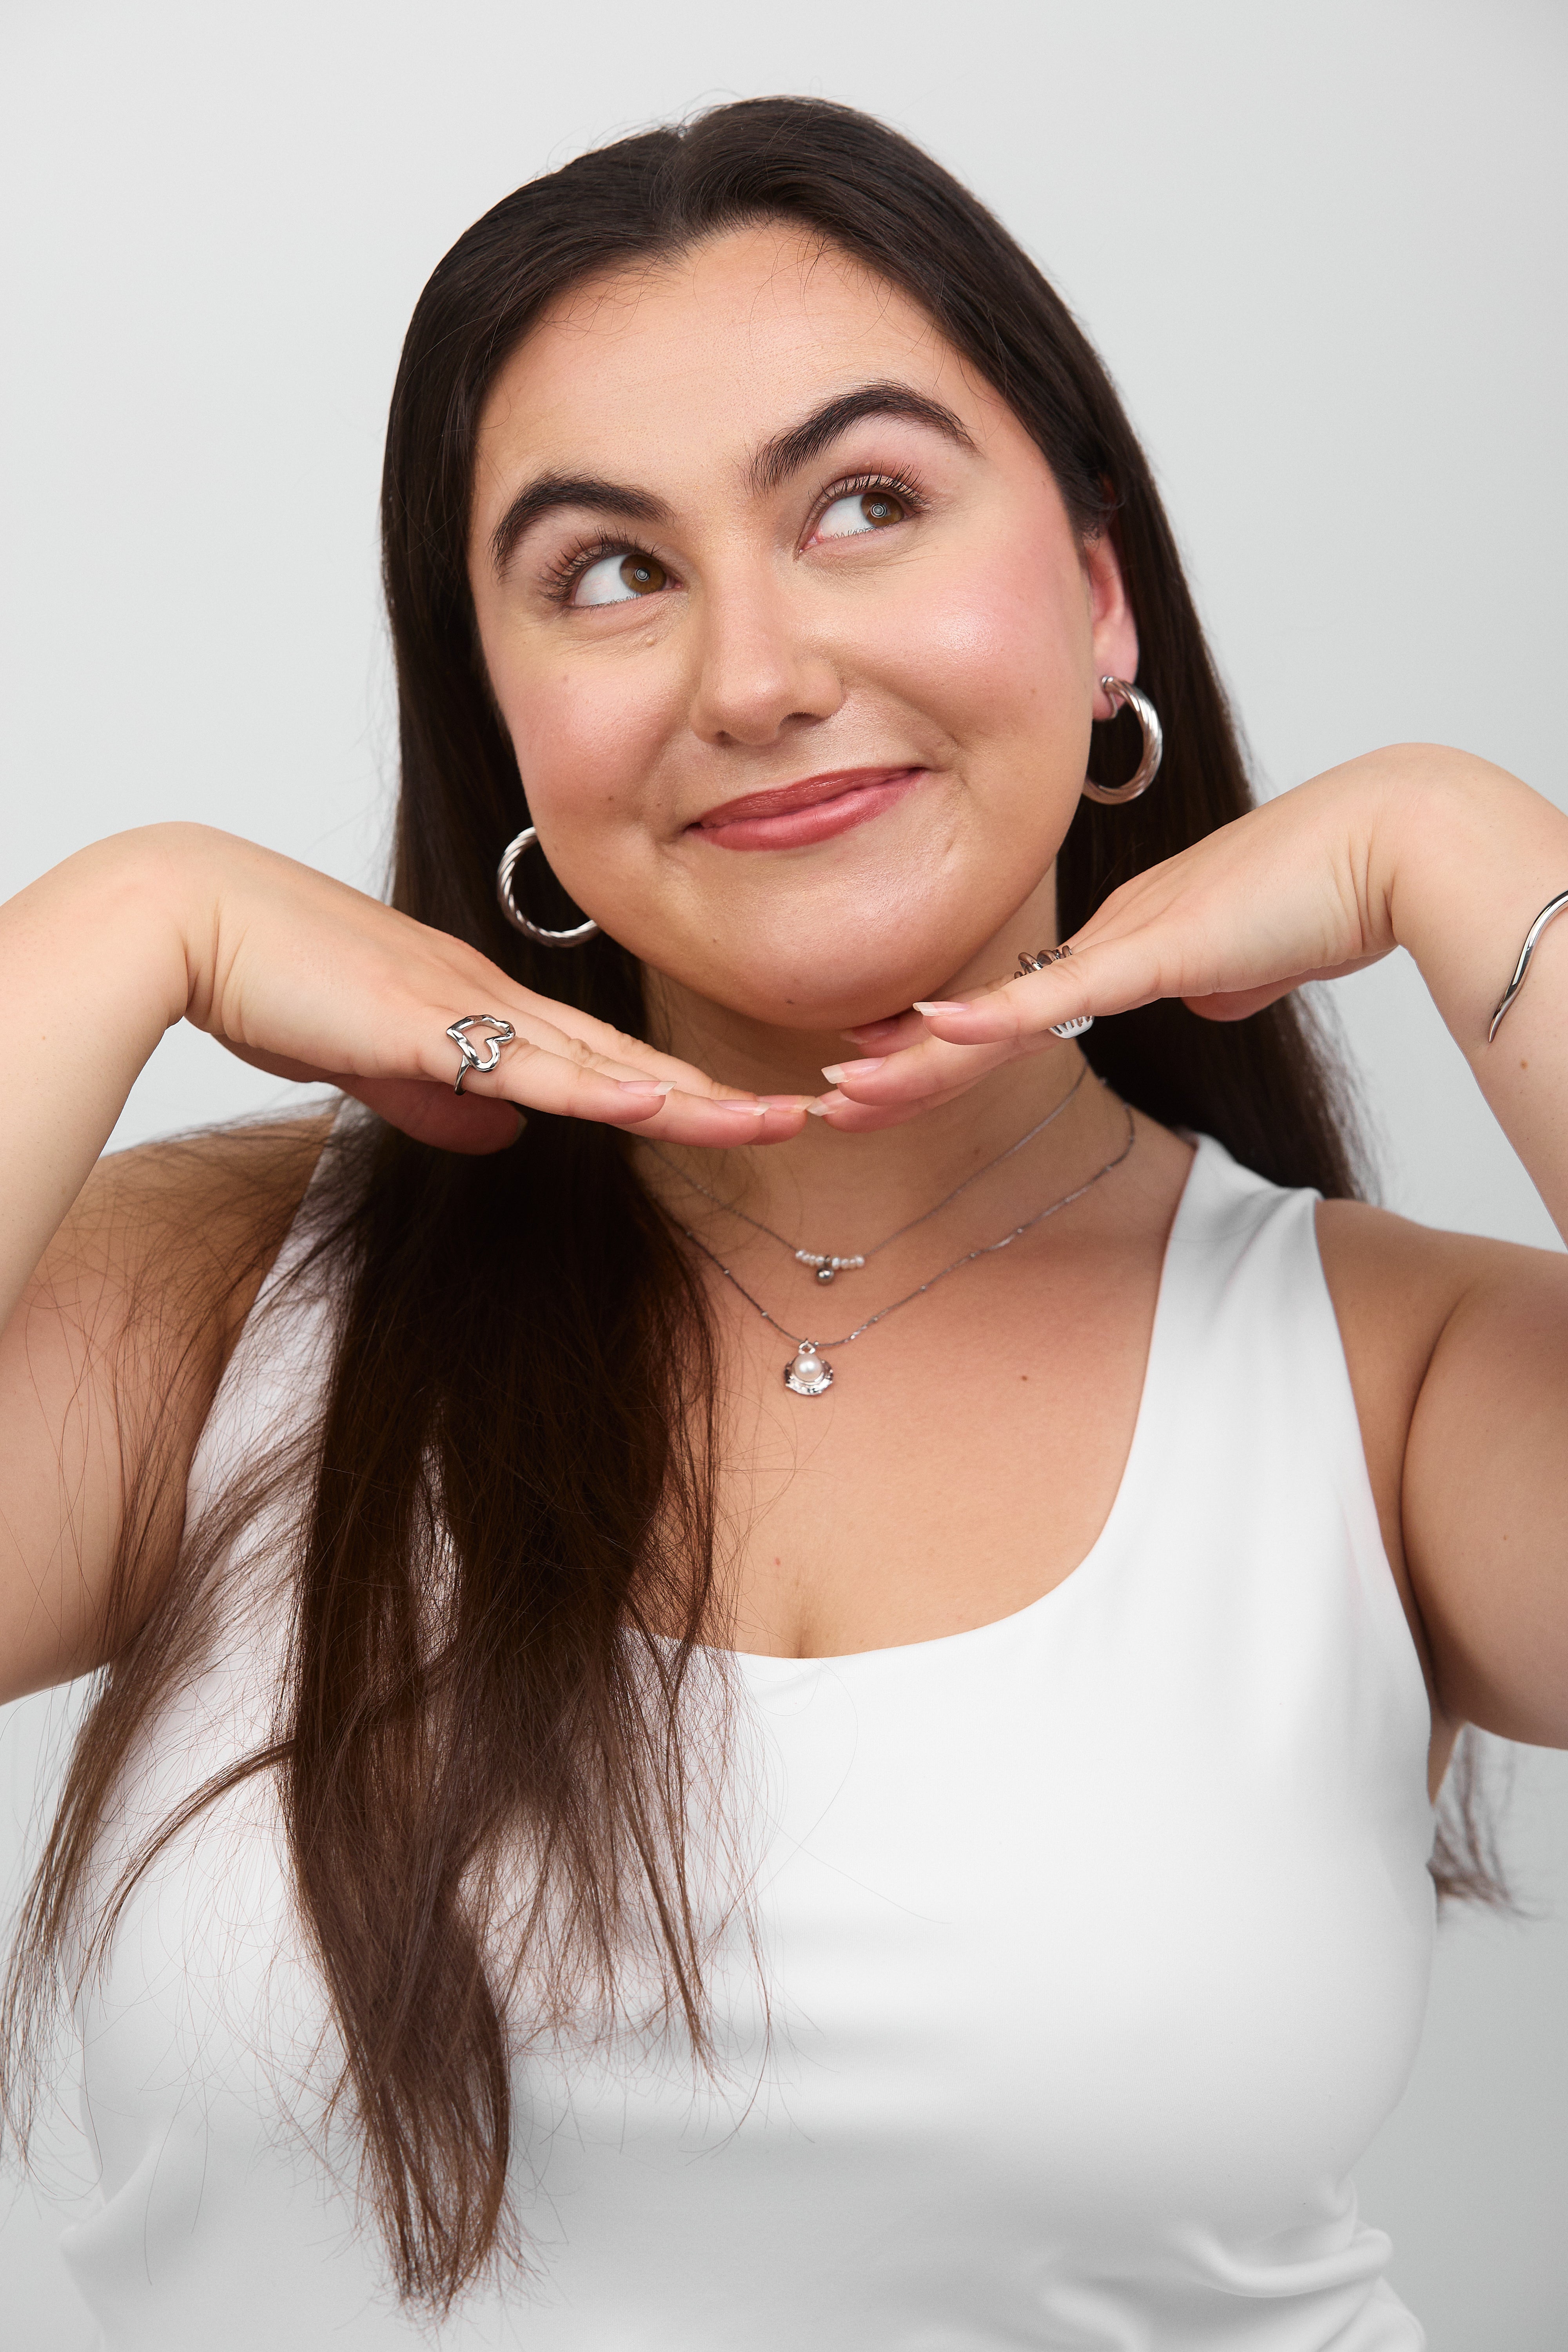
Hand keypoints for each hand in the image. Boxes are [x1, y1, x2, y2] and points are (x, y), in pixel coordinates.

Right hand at [159, 825, 809, 1152]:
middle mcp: (486, 995)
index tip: (740, 1114)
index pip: (600, 1059)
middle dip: (714, 1097)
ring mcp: (459, 1004)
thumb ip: (434, 1100)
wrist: (187, 918)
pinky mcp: (420, 1022)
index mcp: (475, 1003)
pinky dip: (597, 1087)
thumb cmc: (262, 976)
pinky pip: (525, 1064)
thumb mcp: (365, 1056)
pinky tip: (656, 1104)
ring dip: (687, 1099)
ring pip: (599, 1065)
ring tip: (769, 1123)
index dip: (675, 1090)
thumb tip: (501, 1138)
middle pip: (625, 1061)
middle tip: (802, 1117)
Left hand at [811, 756, 1404, 1125]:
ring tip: (844, 1091)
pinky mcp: (1155, 949)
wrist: (1384, 846)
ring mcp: (1123, 939)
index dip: (941, 1042)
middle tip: (827, 1099)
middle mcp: (1105, 935)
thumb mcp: (1250, 959)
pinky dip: (993, 1015)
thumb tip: (1203, 999)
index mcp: (1123, 942)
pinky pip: (1058, 992)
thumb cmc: (1329, 895)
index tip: (880, 1065)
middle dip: (902, 1066)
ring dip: (919, 1061)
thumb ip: (1213, 980)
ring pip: (998, 1013)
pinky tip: (934, 1027)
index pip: (1012, 1006)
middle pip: (982, 1015)